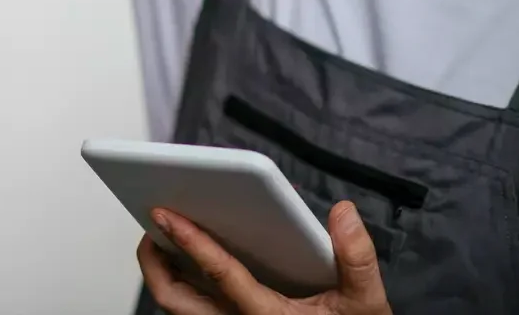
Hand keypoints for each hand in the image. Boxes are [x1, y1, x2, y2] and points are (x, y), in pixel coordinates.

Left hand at [139, 202, 390, 314]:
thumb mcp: (365, 304)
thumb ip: (357, 259)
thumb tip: (344, 213)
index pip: (221, 276)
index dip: (192, 242)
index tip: (166, 213)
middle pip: (174, 298)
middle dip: (153, 259)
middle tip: (152, 222)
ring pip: (175, 305)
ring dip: (163, 269)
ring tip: (161, 233)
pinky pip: (190, 308)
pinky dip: (181, 282)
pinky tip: (185, 257)